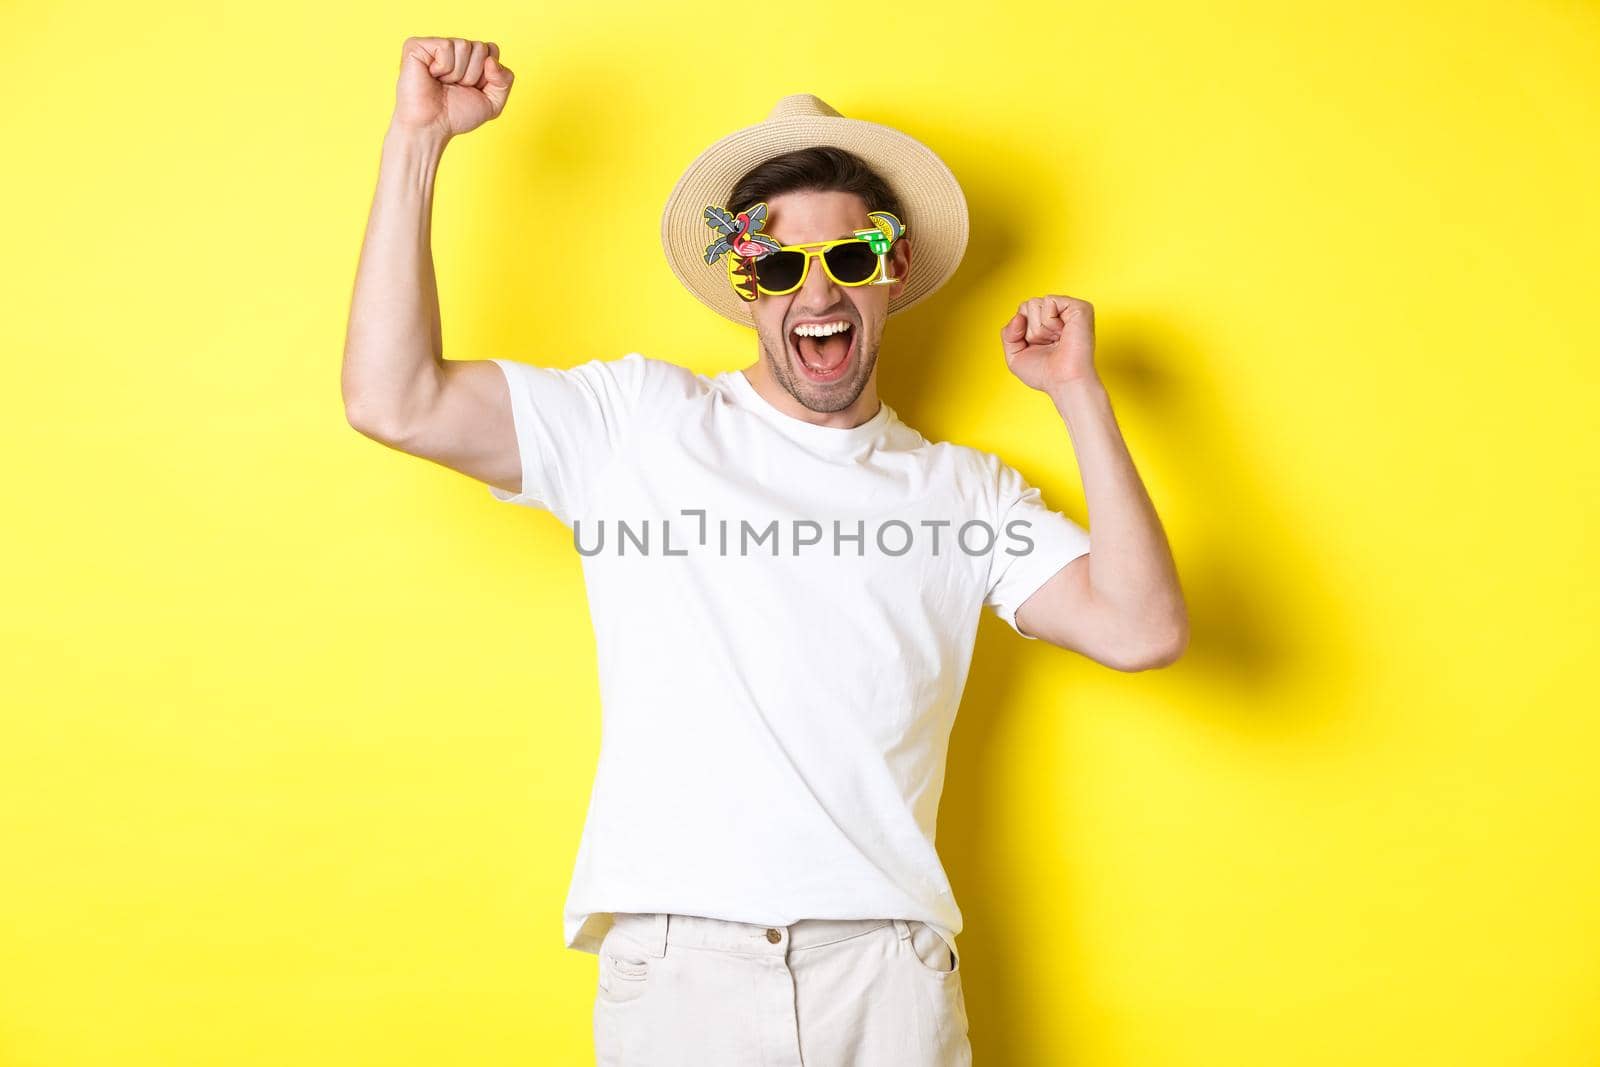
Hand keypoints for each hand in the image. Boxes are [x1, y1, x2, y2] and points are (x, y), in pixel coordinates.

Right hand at [392, 36, 514, 140]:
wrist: (431, 127)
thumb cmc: (456, 115)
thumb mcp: (493, 103)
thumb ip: (504, 81)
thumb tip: (491, 61)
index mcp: (469, 57)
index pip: (492, 49)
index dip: (487, 74)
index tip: (473, 88)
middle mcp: (453, 48)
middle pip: (481, 47)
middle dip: (473, 75)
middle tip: (455, 87)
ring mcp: (435, 45)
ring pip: (464, 46)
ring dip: (458, 73)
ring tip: (443, 83)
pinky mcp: (417, 45)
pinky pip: (445, 47)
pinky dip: (443, 67)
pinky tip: (432, 75)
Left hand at [1000, 295, 1097, 392]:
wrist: (1063, 381)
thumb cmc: (1044, 373)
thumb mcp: (1014, 355)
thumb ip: (1008, 334)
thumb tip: (1018, 316)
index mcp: (1046, 323)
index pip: (1022, 311)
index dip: (1021, 331)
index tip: (1035, 346)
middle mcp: (1058, 314)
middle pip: (1026, 305)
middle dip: (1029, 329)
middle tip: (1047, 344)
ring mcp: (1069, 309)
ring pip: (1034, 303)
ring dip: (1039, 328)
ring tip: (1055, 339)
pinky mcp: (1079, 307)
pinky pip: (1049, 301)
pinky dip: (1049, 321)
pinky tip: (1062, 332)